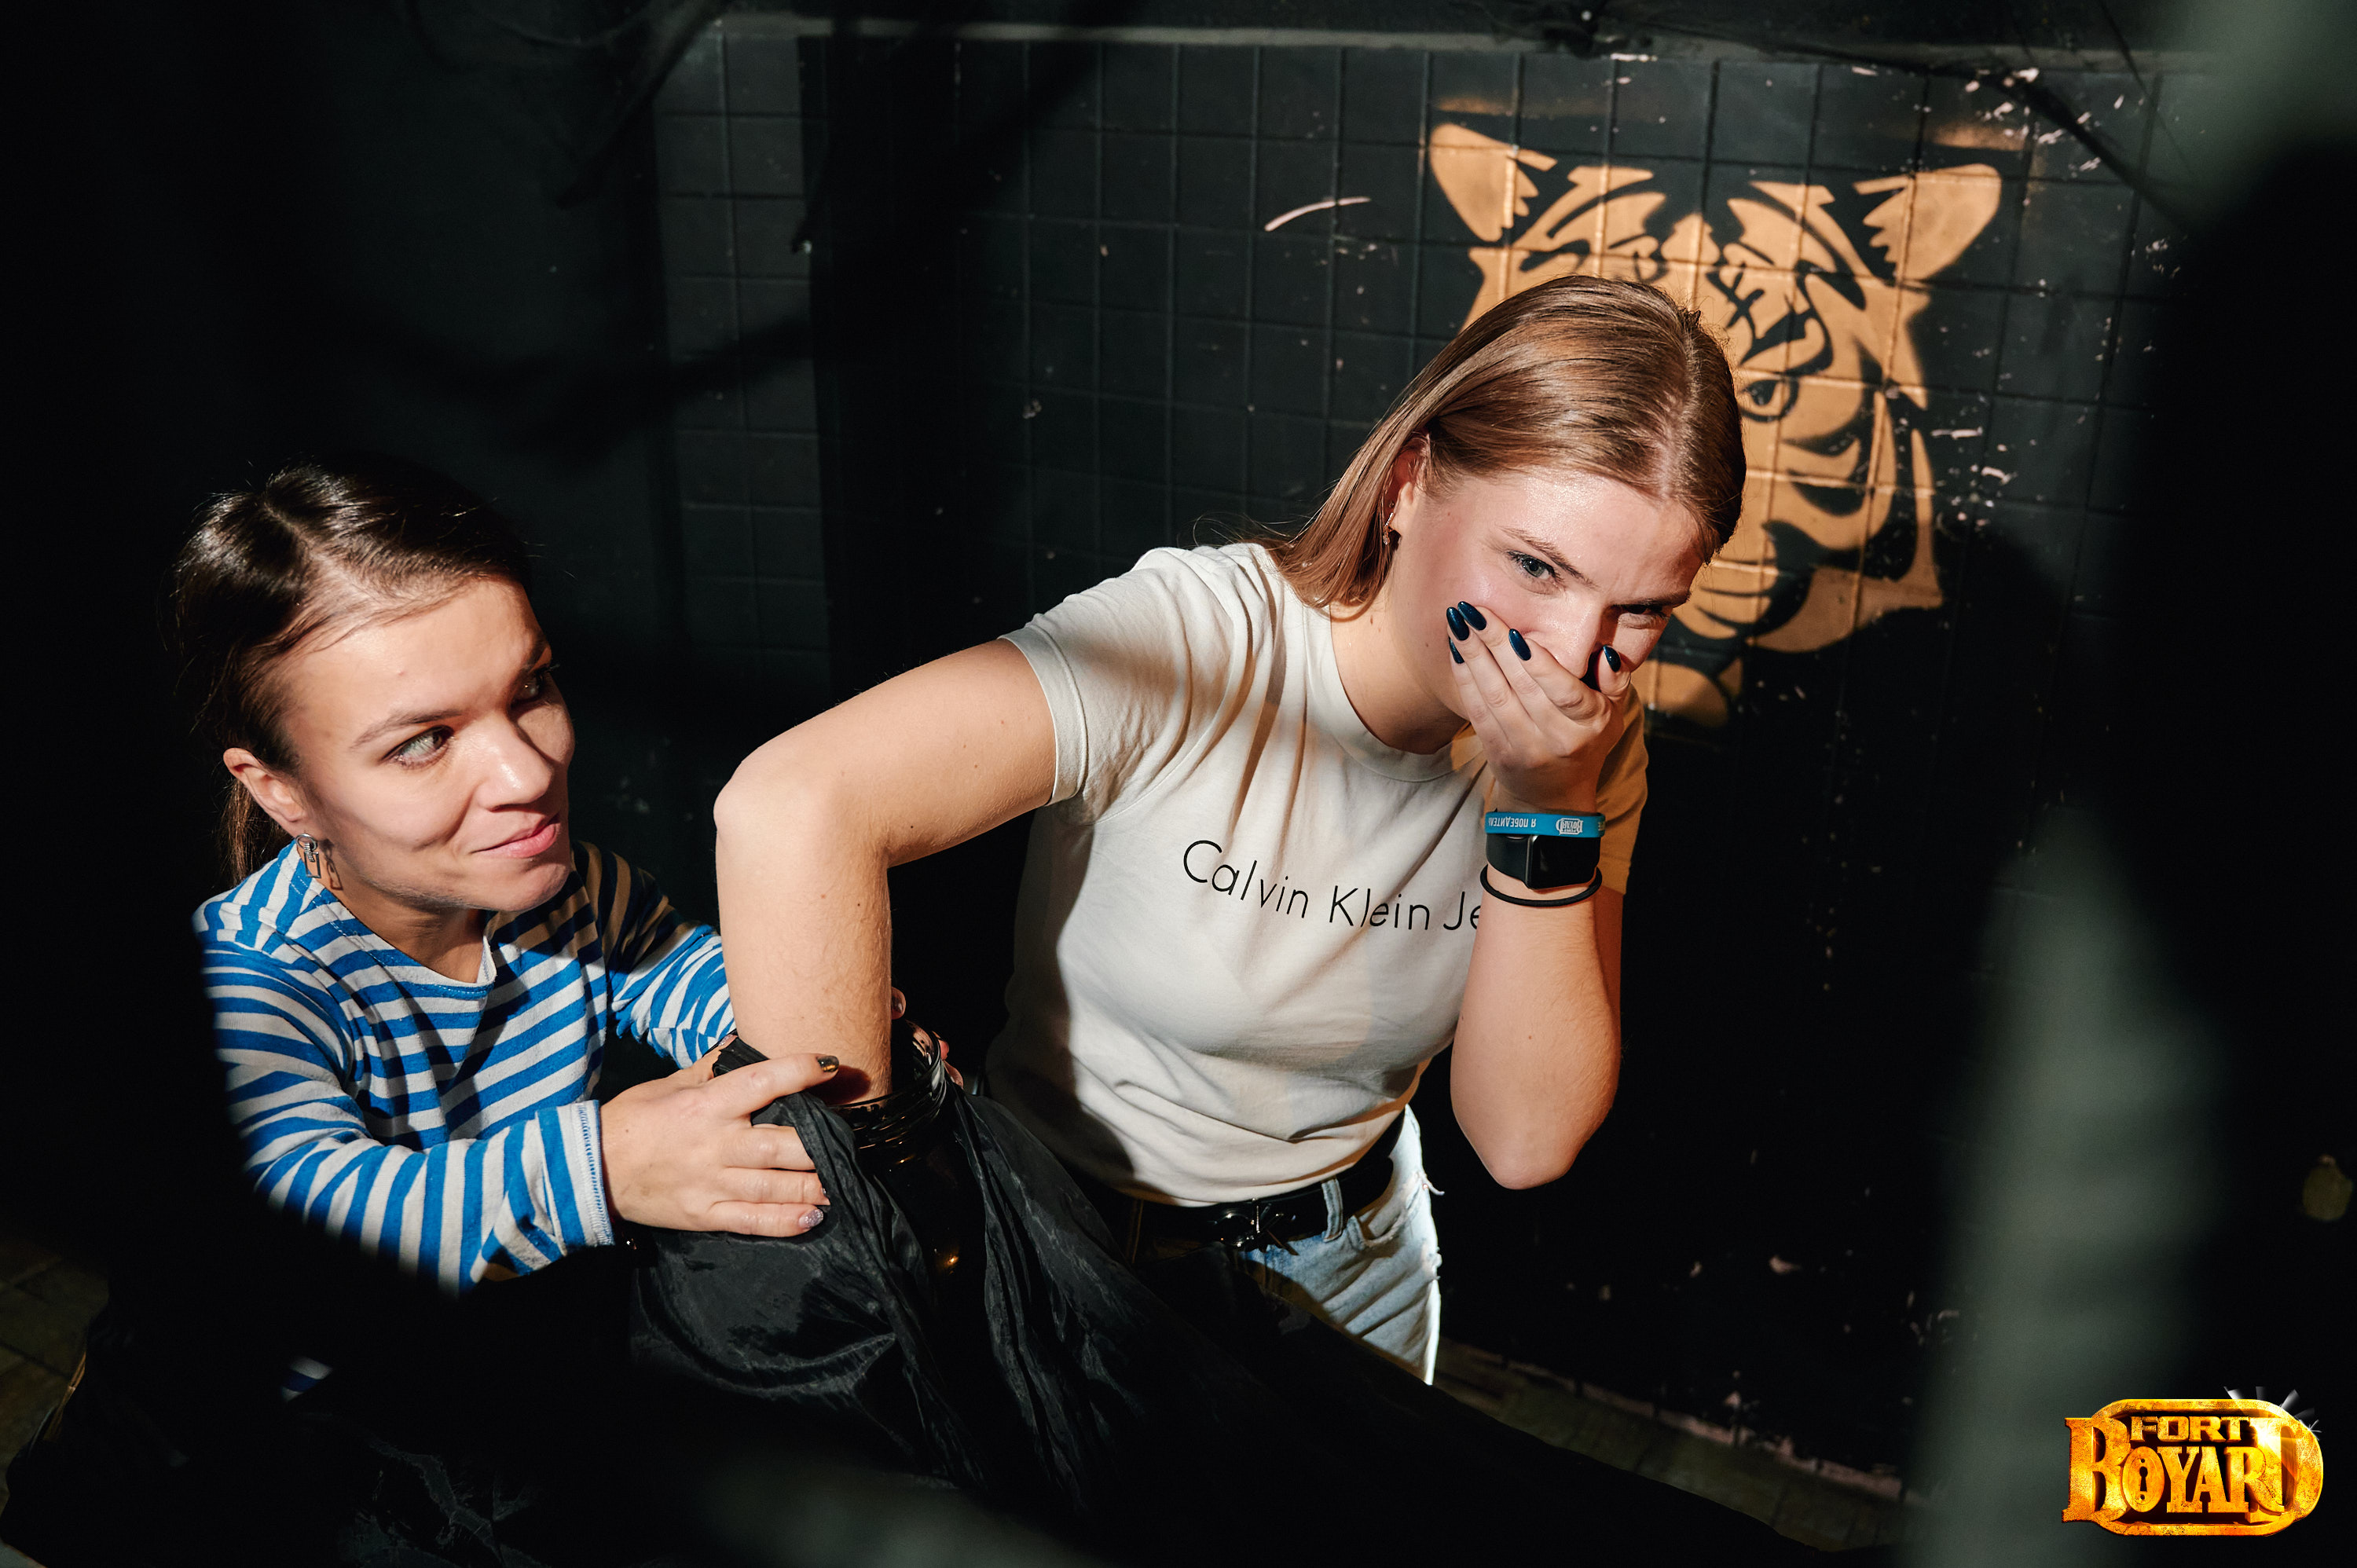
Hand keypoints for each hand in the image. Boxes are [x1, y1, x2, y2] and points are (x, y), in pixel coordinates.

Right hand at [601, 1053, 838, 1235]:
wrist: (589, 1168)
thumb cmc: (632, 1119)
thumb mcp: (669, 1083)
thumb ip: (710, 1068)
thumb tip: (740, 1044)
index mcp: (707, 1104)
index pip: (764, 1081)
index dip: (801, 1070)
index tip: (831, 1064)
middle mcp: (715, 1143)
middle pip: (783, 1144)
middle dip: (823, 1142)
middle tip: (852, 1136)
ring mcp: (710, 1182)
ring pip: (775, 1185)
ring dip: (816, 1184)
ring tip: (845, 1179)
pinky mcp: (703, 1214)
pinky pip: (752, 1221)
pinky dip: (786, 1221)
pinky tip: (814, 1216)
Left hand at [1445, 601, 1632, 813]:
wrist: (1554, 796)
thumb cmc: (1586, 741)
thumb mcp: (1612, 715)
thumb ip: (1616, 680)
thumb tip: (1606, 654)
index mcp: (1589, 724)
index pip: (1564, 691)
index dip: (1539, 663)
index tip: (1514, 632)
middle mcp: (1557, 738)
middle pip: (1521, 686)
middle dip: (1494, 644)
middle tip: (1474, 611)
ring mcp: (1524, 747)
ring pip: (1495, 696)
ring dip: (1473, 656)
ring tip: (1458, 623)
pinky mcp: (1497, 752)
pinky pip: (1477, 711)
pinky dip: (1465, 679)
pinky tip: (1456, 652)